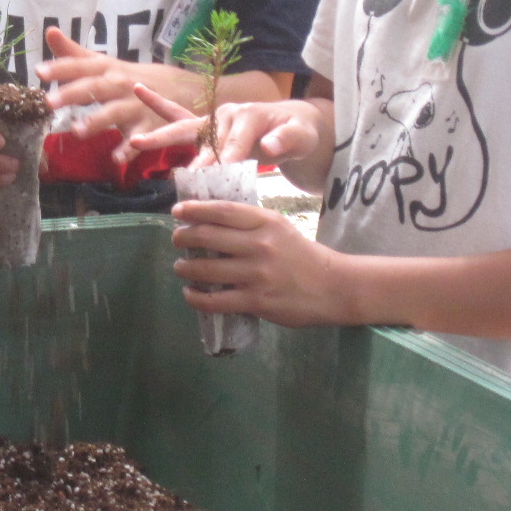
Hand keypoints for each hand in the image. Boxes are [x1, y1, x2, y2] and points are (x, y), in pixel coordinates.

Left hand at [35, 27, 184, 160]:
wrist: (178, 89)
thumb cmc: (127, 77)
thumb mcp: (102, 63)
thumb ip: (73, 53)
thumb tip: (50, 31)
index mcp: (105, 69)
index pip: (80, 66)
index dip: (60, 68)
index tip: (39, 71)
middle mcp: (119, 85)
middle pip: (94, 87)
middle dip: (72, 93)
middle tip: (49, 102)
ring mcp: (134, 106)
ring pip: (114, 113)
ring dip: (97, 121)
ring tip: (76, 131)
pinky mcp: (147, 127)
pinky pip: (137, 140)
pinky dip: (129, 150)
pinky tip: (116, 159)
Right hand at [133, 95, 323, 167]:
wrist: (293, 124)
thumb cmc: (298, 132)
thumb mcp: (302, 136)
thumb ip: (286, 140)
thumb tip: (269, 146)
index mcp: (249, 115)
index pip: (235, 142)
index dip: (228, 159)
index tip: (218, 175)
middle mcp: (225, 114)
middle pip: (203, 134)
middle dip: (185, 149)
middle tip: (178, 167)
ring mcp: (213, 119)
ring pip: (183, 127)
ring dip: (160, 135)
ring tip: (135, 140)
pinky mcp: (206, 127)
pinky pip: (178, 118)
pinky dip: (159, 106)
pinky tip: (139, 91)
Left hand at [172, 199, 356, 326]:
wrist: (334, 287)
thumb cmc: (301, 255)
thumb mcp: (279, 228)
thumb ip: (248, 222)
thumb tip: (207, 217)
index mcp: (265, 222)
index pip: (222, 210)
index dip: (194, 209)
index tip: (177, 210)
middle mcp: (260, 245)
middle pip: (207, 236)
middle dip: (183, 237)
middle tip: (176, 240)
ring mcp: (257, 275)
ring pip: (206, 269)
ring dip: (184, 268)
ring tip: (180, 268)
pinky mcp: (257, 301)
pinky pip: (215, 301)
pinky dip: (196, 298)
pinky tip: (190, 294)